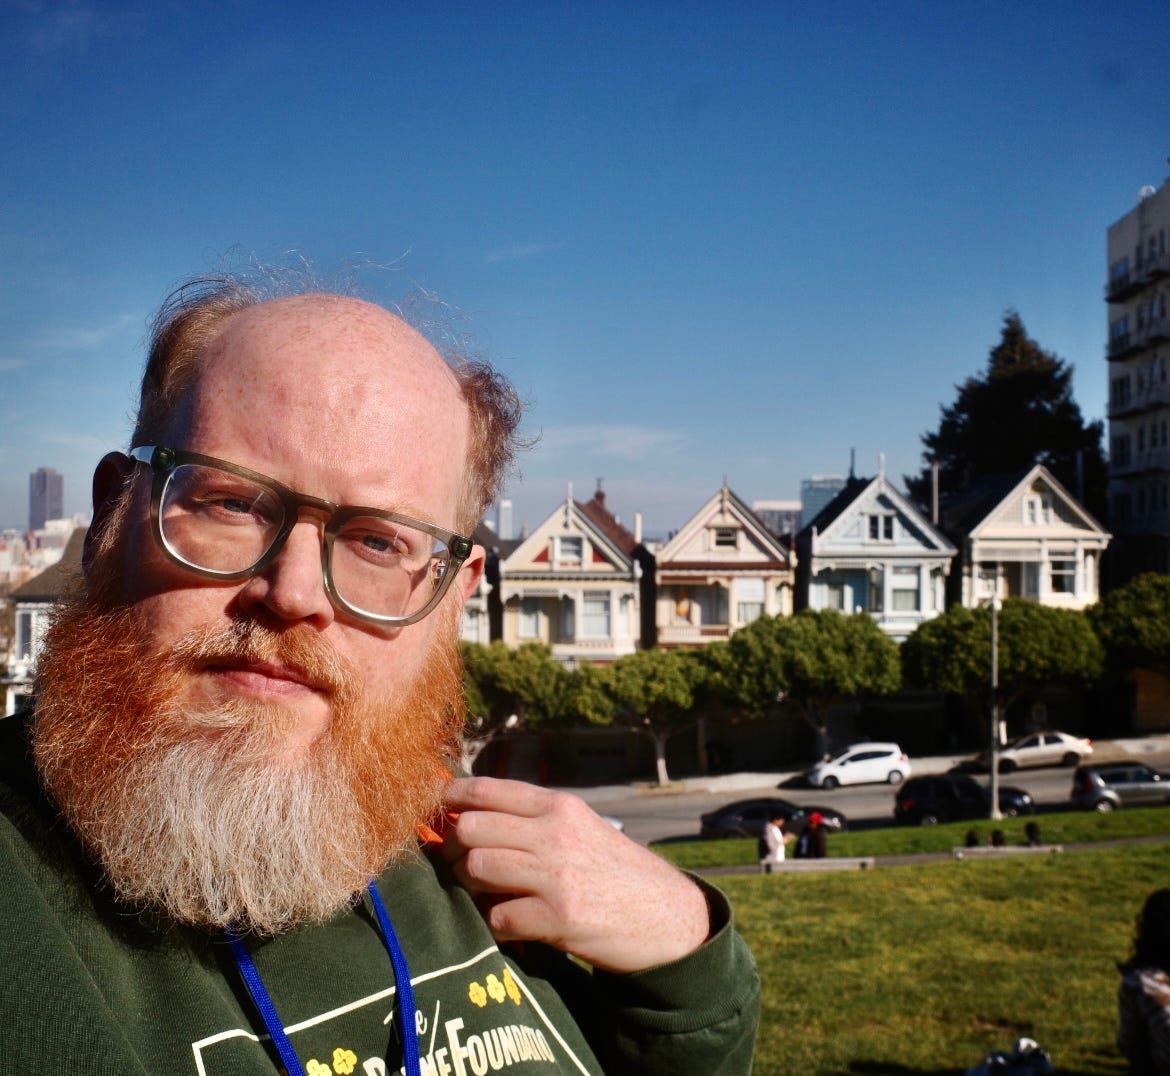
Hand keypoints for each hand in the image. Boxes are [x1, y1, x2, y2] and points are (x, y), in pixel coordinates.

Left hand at [440, 776, 710, 973]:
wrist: (668, 917)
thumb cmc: (614, 871)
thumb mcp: (581, 828)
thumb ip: (533, 820)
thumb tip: (468, 817)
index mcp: (559, 806)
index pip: (486, 790)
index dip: (449, 798)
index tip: (432, 810)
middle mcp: (555, 833)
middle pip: (471, 829)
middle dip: (451, 849)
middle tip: (454, 865)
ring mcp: (557, 875)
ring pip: (476, 870)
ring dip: (467, 887)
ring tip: (482, 895)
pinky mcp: (559, 918)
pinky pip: (497, 917)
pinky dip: (494, 923)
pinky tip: (508, 923)